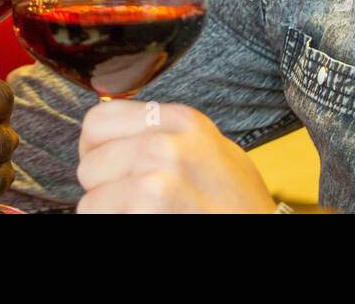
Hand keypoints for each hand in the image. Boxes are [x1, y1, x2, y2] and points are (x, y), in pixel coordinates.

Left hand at [75, 100, 276, 213]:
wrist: (266, 232)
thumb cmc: (240, 205)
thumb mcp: (211, 150)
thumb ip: (166, 135)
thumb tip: (113, 135)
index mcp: (180, 121)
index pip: (97, 121)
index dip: (97, 150)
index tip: (108, 169)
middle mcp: (166, 146)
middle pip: (89, 166)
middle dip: (103, 190)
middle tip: (132, 203)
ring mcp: (157, 185)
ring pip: (90, 204)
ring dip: (109, 215)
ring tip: (142, 216)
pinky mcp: (149, 214)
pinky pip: (100, 221)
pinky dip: (115, 226)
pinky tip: (145, 225)